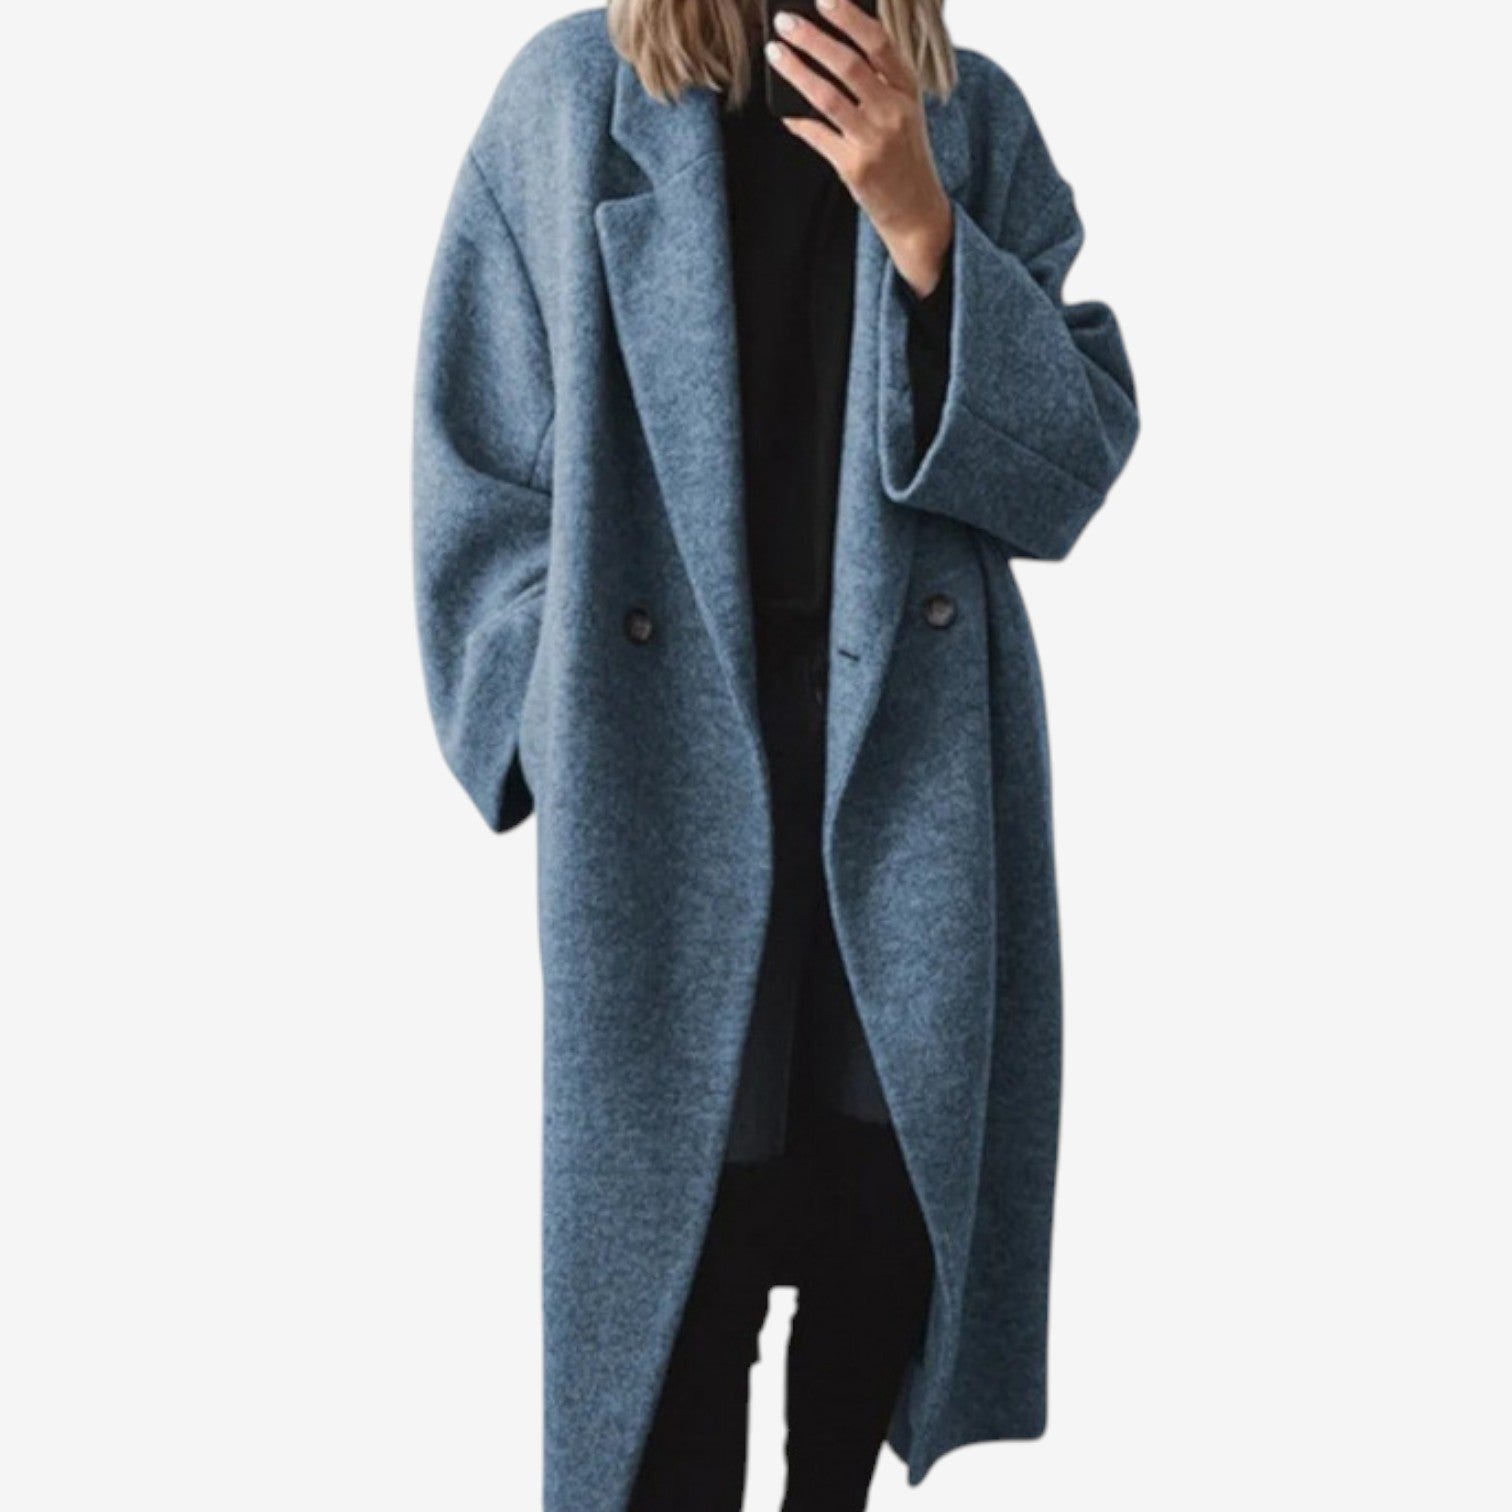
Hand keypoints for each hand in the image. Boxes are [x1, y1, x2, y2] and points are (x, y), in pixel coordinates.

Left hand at [765, 0, 953, 297]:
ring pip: (827, 96)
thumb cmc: (903, 154)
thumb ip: (877, 80)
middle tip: (784, 21)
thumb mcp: (903, 111)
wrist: (917, 210)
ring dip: (796, 71)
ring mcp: (875, 140)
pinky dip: (796, 120)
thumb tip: (827, 48)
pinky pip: (817, 135)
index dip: (849, 17)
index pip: (879, 43)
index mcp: (908, 89)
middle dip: (812, 38)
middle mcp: (894, 111)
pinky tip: (782, 109)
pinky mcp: (855, 167)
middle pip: (848, 64)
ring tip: (775, 53)